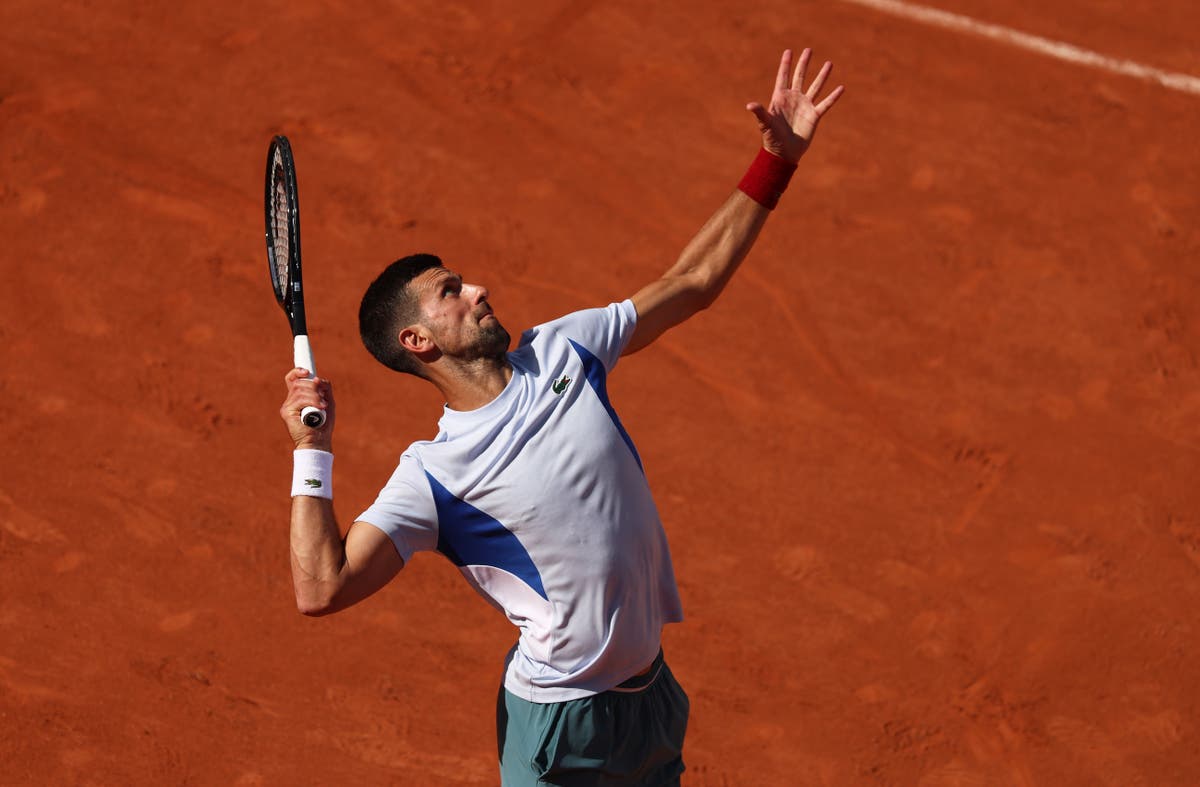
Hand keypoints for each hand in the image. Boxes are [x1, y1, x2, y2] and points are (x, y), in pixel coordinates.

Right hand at [281, 368, 334, 449]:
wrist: (319, 442)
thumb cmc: (323, 425)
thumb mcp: (328, 402)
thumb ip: (325, 388)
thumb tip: (317, 378)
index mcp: (298, 398)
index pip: (292, 379)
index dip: (297, 372)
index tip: (306, 372)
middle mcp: (290, 401)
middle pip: (298, 383)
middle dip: (313, 387)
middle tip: (323, 397)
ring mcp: (287, 406)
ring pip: (299, 390)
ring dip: (315, 396)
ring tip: (323, 406)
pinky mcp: (287, 412)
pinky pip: (299, 399)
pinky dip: (312, 402)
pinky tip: (320, 409)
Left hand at [747, 48, 843, 162]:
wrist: (784, 154)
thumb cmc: (771, 139)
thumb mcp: (765, 124)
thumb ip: (760, 112)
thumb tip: (750, 106)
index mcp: (780, 98)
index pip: (783, 77)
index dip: (786, 64)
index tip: (789, 51)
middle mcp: (793, 99)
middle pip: (800, 77)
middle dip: (804, 63)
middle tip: (808, 50)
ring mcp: (805, 106)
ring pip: (815, 87)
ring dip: (822, 76)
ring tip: (829, 63)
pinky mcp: (814, 116)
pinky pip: (825, 104)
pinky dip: (833, 96)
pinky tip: (841, 87)